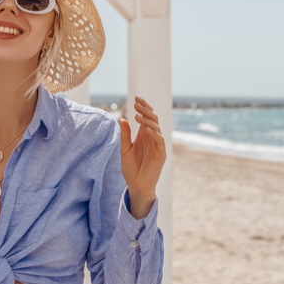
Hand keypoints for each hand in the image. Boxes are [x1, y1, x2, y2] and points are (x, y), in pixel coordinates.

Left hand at [119, 96, 166, 217]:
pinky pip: (159, 140)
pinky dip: (153, 132)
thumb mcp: (125, 149)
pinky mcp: (161, 154)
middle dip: (145, 109)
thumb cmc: (131, 168)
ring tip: (137, 114)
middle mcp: (152, 138)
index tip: (136, 98)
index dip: (143, 107)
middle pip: (152, 119)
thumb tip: (122, 119)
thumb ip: (125, 135)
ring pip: (156, 127)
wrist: (136, 185)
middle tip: (137, 102)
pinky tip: (146, 128)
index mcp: (144, 135)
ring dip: (147, 120)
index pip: (146, 117)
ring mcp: (157, 145)